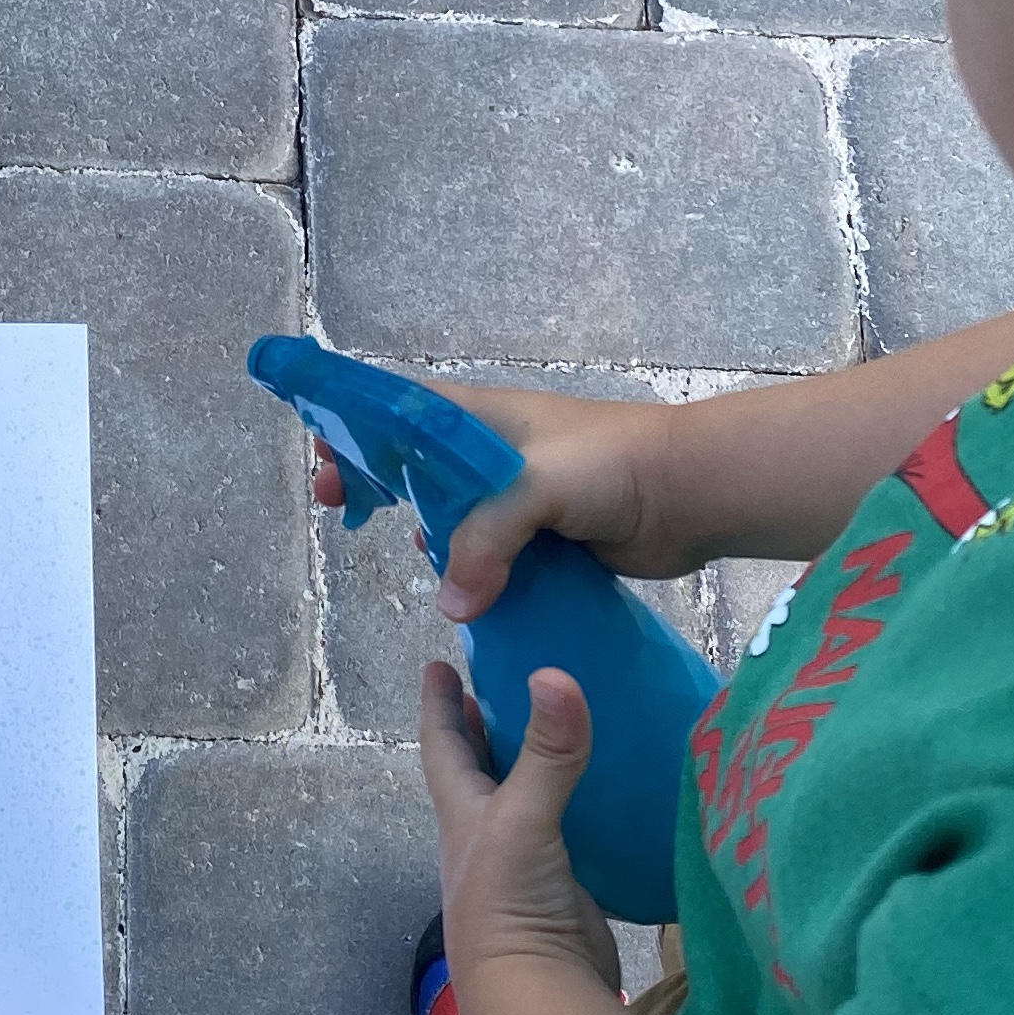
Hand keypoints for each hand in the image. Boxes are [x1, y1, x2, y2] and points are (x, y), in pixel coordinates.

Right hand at [310, 381, 695, 619]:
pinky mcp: (543, 540)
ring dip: (420, 530)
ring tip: (385, 543)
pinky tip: (450, 588)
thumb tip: (452, 605)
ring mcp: (519, 499)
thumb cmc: (613, 466)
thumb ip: (485, 538)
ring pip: (450, 515)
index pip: (401, 410)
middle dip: (370, 477)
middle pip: (413, 462)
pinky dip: (464, 570)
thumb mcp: (535, 486)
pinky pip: (488, 556)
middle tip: (332, 503)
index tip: (322, 456)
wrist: (691, 495)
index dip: (355, 426)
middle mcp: (494, 454)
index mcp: (483, 420)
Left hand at [416, 661, 618, 990]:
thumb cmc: (508, 904)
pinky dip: (577, 809)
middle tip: (490, 686)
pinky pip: (566, 836)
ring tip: (552, 728)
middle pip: (476, 773)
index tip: (437, 664)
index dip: (439, 705)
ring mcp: (522, 869)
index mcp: (463, 816)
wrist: (537, 997)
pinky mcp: (563, 892)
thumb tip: (556, 673)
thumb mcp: (524, 819)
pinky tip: (602, 795)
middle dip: (479, 731)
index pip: (443, 747)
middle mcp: (485, 839)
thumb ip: (546, 752)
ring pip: (519, 804)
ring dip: (527, 768)